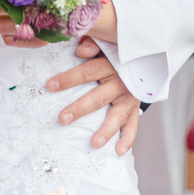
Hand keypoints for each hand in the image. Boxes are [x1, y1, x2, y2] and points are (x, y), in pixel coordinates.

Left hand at [46, 37, 140, 154]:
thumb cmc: (115, 50)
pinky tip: (119, 151)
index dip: (69, 79)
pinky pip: (133, 125)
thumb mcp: (106, 43)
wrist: (143, 57)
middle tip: (63, 119)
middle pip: (98, 97)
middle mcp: (121, 82)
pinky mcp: (135, 108)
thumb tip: (81, 50)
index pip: (87, 72)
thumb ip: (93, 44)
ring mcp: (129, 97)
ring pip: (117, 115)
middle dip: (80, 109)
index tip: (50, 86)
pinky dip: (127, 139)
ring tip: (94, 143)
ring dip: (106, 130)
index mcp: (111, 64)